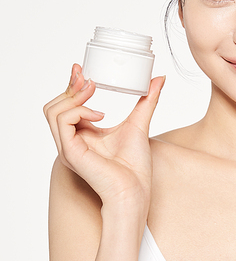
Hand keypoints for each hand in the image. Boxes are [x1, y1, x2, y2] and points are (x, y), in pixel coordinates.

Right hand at [43, 64, 164, 205]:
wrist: (135, 191)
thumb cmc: (135, 167)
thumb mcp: (140, 123)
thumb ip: (146, 101)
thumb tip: (158, 80)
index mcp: (82, 135)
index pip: (67, 105)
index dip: (72, 85)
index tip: (82, 69)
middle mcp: (71, 141)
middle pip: (54, 106)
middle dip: (70, 87)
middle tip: (88, 77)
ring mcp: (68, 147)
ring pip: (53, 111)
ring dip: (73, 96)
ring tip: (94, 91)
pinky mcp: (70, 153)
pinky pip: (63, 122)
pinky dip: (79, 111)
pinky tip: (99, 115)